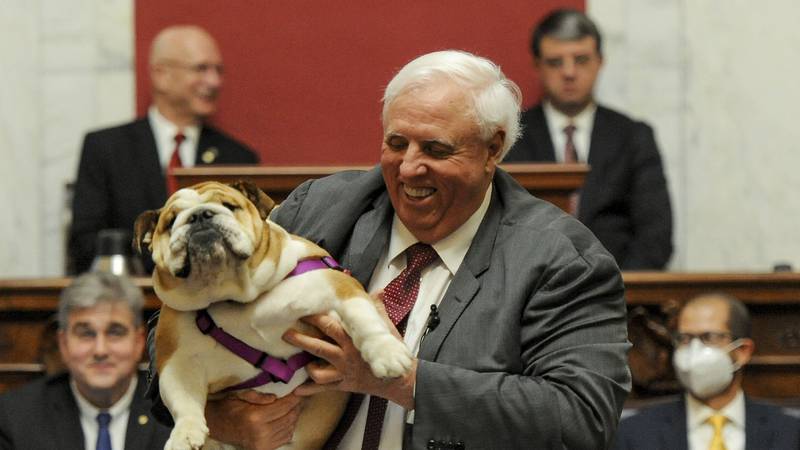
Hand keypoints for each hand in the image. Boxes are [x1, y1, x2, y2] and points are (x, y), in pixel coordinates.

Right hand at [205, 391, 301, 449]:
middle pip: (289, 417)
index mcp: (256, 417)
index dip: (294, 397)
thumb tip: (276, 397)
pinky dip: (290, 427)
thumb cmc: (229, 407)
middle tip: (299, 396)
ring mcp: (263, 443)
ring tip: (294, 406)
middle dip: (297, 405)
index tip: (300, 390)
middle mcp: (261, 432)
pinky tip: (287, 418)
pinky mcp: (264, 449)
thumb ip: (258, 396)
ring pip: (289, 427)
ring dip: (294, 416)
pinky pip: (285, 437)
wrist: (217, 425)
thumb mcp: (240, 395)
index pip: (284, 406)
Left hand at [282, 294, 415, 409]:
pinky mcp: (343, 385)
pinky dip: (310, 390)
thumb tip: (378, 290)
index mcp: (354, 341)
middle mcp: (346, 356)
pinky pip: (324, 389)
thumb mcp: (386, 328)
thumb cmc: (392, 351)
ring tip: (295, 363)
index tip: (304, 311)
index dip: (316, 319)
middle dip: (301, 339)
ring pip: (318, 372)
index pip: (331, 327)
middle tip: (286, 334)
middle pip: (318, 347)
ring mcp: (343, 372)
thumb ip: (378, 309)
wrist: (399, 379)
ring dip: (306, 368)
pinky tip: (297, 390)